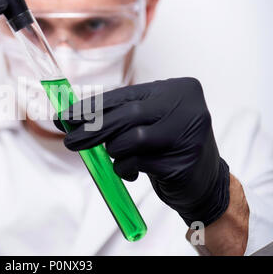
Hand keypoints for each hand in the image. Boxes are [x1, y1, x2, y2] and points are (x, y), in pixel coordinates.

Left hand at [55, 78, 229, 225]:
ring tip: (120, 156)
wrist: (205, 184)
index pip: (124, 95)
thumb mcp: (149, 122)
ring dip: (115, 151)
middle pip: (126, 116)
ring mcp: (187, 134)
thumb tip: (75, 117)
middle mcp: (186, 106)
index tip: (67, 116)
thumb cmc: (168, 147)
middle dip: (92, 129)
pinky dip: (125, 168)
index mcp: (176, 89)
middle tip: (71, 141)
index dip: (92, 106)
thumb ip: (120, 116)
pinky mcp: (183, 162)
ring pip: (130, 140)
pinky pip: (137, 163)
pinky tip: (131, 171)